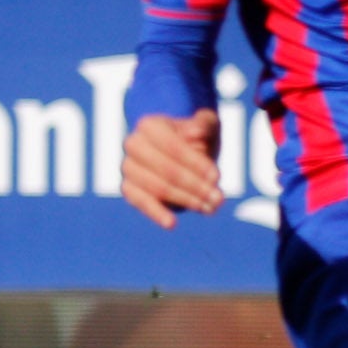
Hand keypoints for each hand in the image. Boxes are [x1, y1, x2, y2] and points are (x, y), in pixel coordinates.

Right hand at [122, 109, 223, 226]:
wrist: (180, 151)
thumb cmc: (196, 137)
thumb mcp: (206, 125)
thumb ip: (204, 124)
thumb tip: (196, 133)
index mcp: (149, 125)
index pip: (174, 146)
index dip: (196, 163)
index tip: (217, 177)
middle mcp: (133, 144)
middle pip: (167, 170)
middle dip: (195, 185)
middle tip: (218, 198)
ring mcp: (128, 167)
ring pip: (158, 188)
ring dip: (186, 200)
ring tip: (209, 208)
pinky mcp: (128, 188)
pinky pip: (140, 202)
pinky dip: (155, 213)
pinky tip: (171, 223)